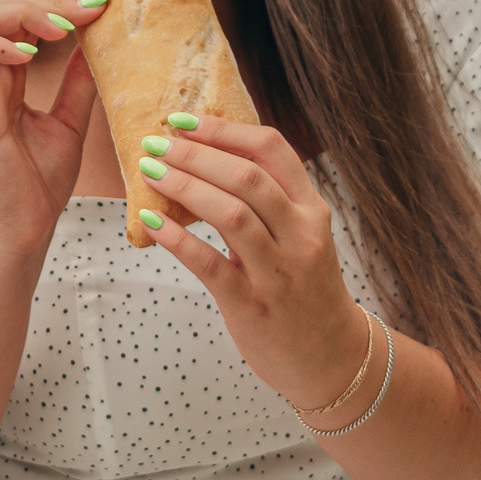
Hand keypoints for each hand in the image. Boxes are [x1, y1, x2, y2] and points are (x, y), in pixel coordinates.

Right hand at [0, 0, 106, 254]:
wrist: (21, 232)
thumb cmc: (37, 186)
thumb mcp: (70, 124)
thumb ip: (77, 85)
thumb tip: (97, 47)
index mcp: (7, 80)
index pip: (22, 20)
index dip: (57, 1)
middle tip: (89, 2)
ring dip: (20, 15)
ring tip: (60, 26)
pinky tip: (32, 55)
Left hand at [135, 114, 375, 420]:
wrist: (331, 358)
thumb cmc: (303, 289)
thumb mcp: (299, 235)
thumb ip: (266, 201)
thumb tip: (204, 157)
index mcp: (311, 209)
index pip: (272, 150)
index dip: (225, 130)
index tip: (184, 120)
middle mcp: (301, 235)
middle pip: (247, 177)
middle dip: (195, 154)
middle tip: (155, 143)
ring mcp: (279, 272)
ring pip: (232, 215)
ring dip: (184, 187)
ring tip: (149, 172)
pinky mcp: (254, 306)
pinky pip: (210, 265)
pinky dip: (177, 240)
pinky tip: (151, 223)